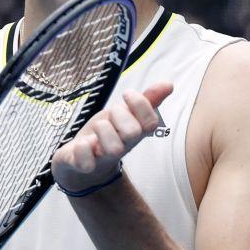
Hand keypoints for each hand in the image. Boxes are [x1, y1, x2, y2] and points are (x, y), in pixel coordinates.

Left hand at [52, 83, 173, 193]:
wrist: (80, 160)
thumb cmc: (106, 132)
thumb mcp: (124, 114)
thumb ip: (145, 100)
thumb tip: (169, 85)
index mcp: (135, 132)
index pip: (151, 122)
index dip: (140, 104)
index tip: (126, 94)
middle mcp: (122, 146)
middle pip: (133, 133)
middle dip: (119, 114)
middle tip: (110, 114)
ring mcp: (103, 157)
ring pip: (113, 148)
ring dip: (102, 129)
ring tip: (96, 128)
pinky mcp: (83, 165)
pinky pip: (86, 162)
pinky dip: (82, 149)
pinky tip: (82, 143)